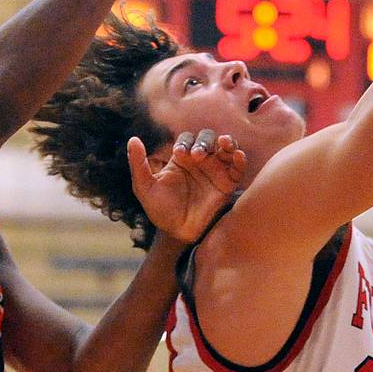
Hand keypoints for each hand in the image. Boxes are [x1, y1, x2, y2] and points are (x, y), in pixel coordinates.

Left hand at [129, 129, 244, 242]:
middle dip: (204, 141)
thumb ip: (138, 164)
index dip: (184, 143)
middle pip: (207, 138)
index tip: (179, 154)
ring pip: (225, 147)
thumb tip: (132, 139)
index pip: (186, 140)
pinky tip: (237, 155)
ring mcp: (216, 170)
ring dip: (226, 142)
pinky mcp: (228, 183)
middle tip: (198, 154)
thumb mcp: (145, 187)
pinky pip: (238, 167)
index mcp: (181, 159)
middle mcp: (200, 161)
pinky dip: (240, 158)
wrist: (179, 233)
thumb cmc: (161, 210)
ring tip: (224, 144)